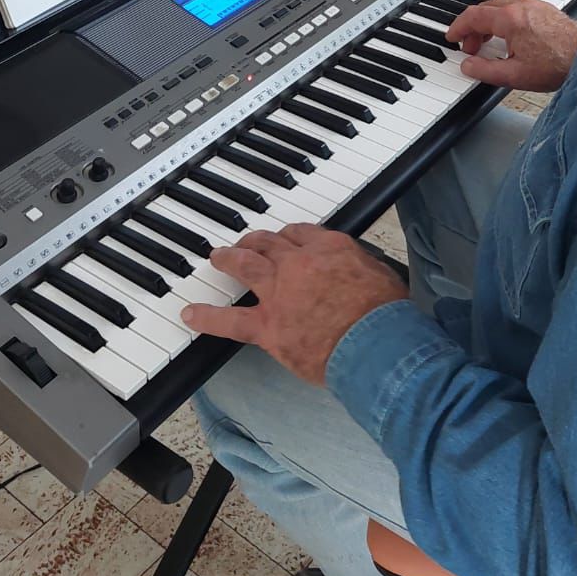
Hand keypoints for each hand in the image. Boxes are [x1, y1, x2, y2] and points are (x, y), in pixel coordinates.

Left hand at [181, 224, 408, 384]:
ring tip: (217, 258)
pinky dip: (207, 317)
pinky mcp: (269, 326)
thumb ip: (361, 268)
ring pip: (245, 265)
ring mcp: (280, 292)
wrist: (375, 343)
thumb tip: (357, 273)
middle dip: (255, 241)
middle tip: (246, 243)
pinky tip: (190, 314)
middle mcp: (299, 262)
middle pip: (269, 243)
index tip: (284, 240)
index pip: (299, 233)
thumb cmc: (386, 315)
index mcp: (329, 248)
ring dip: (228, 259)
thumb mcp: (380, 275)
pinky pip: (230, 321)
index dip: (287, 236)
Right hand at [446, 0, 576, 91]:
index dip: (458, 27)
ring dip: (488, 18)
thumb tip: (467, 66)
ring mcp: (533, 4)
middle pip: (485, 7)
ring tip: (488, 39)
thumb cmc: (558, 64)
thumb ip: (485, 71)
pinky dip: (503, 15)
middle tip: (471, 47)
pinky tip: (508, 33)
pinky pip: (514, 4)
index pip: (473, 16)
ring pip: (499, 3)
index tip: (452, 37)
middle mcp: (520, 6)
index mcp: (510, 19)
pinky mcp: (543, 8)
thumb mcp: (514, 75)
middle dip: (473, 27)